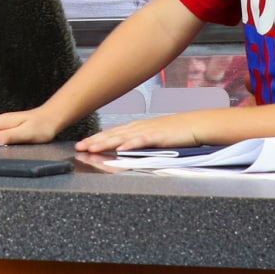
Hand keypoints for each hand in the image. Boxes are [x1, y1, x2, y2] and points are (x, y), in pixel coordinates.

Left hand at [74, 113, 201, 153]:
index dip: (96, 139)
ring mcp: (147, 131)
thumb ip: (138, 142)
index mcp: (136, 128)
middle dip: (95, 141)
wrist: (194, 125)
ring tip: (93, 148)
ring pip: (122, 137)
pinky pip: (142, 140)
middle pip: (112, 134)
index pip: (111, 133)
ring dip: (106, 143)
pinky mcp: (158, 136)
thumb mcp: (152, 137)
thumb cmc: (175, 132)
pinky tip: (121, 148)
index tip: (82, 144)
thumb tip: (124, 149)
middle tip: (79, 147)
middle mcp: (138, 127)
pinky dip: (131, 144)